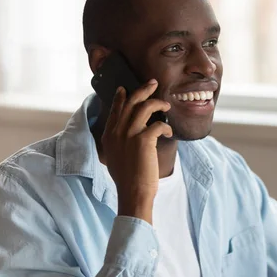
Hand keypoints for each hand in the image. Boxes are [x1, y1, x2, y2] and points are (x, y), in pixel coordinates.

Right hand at [101, 79, 171, 223]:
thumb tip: (124, 135)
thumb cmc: (126, 179)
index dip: (121, 97)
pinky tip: (168, 132)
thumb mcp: (114, 157)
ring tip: (166, 105)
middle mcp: (117, 131)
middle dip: (143, 90)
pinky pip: (158, 124)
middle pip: (131, 102)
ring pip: (144, 107)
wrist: (132, 192)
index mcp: (108, 135)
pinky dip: (166, 127)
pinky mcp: (143, 140)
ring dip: (158, 103)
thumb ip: (116, 142)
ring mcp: (129, 134)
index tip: (126, 88)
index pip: (115, 109)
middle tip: (153, 83)